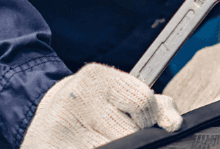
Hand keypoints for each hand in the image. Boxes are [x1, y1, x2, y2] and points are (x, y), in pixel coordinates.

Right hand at [21, 63, 181, 148]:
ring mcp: (60, 128)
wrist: (45, 117)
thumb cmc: (96, 107)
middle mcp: (76, 99)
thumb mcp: (123, 95)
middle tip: (124, 134)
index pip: (143, 101)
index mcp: (97, 78)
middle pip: (130, 133)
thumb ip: (158, 106)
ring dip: (123, 147)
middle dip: (137, 139)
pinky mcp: (52, 148)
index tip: (142, 122)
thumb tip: (174, 124)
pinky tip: (98, 146)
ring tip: (110, 140)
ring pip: (116, 147)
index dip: (148, 118)